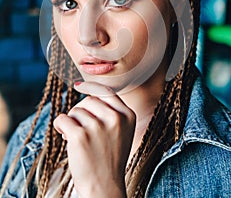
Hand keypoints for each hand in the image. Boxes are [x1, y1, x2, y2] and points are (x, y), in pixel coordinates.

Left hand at [53, 82, 135, 197]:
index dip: (91, 88)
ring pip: (75, 110)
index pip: (107, 92)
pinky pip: (62, 119)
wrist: (104, 187)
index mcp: (127, 115)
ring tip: (76, 138)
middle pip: (89, 100)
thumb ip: (110, 112)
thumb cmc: (109, 159)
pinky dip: (60, 126)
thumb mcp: (121, 132)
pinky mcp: (80, 135)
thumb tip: (86, 90)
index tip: (78, 86)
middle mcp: (115, 118)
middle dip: (80, 111)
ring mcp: (98, 126)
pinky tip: (65, 137)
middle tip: (79, 127)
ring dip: (71, 122)